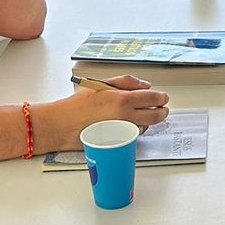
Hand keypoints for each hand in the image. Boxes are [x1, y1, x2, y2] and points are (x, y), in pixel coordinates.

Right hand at [35, 77, 169, 149]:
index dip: (161, 98)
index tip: (163, 98)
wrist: (62, 124)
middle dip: (161, 112)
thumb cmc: (77, 105)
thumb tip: (145, 85)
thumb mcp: (101, 84)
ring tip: (140, 115)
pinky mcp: (118, 142)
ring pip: (146, 126)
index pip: (153, 98)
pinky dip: (136, 130)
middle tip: (161, 109)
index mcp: (122, 99)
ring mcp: (123, 131)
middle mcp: (125, 116)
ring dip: (147, 121)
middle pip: (156, 115)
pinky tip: (128, 124)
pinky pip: (134, 136)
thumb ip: (125, 82)